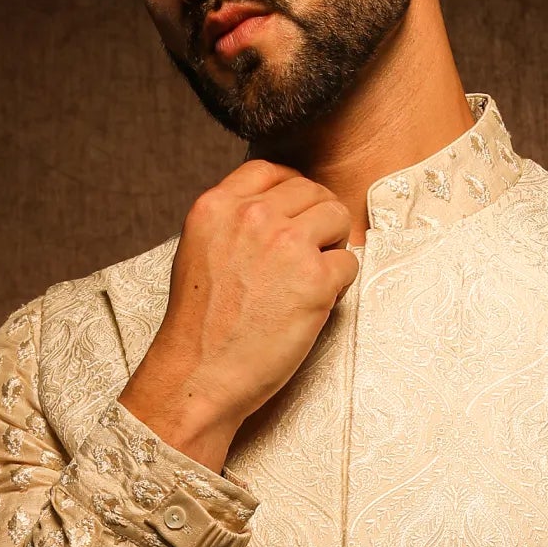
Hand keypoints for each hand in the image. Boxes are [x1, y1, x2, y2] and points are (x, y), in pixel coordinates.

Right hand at [118, 161, 358, 469]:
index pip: (272, 171)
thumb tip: (276, 210)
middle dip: (316, 222)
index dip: (291, 193)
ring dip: (332, 247)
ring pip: (337, 217)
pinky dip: (339, 286)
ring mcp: (286, 244)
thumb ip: (232, 222)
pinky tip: (312, 305)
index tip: (294, 217)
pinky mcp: (315, 279)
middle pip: (311, 191)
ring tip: (310, 279)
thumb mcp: (199, 252)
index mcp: (217, 205)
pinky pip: (348, 264)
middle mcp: (252, 216)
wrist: (199, 376)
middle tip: (307, 258)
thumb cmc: (199, 326)